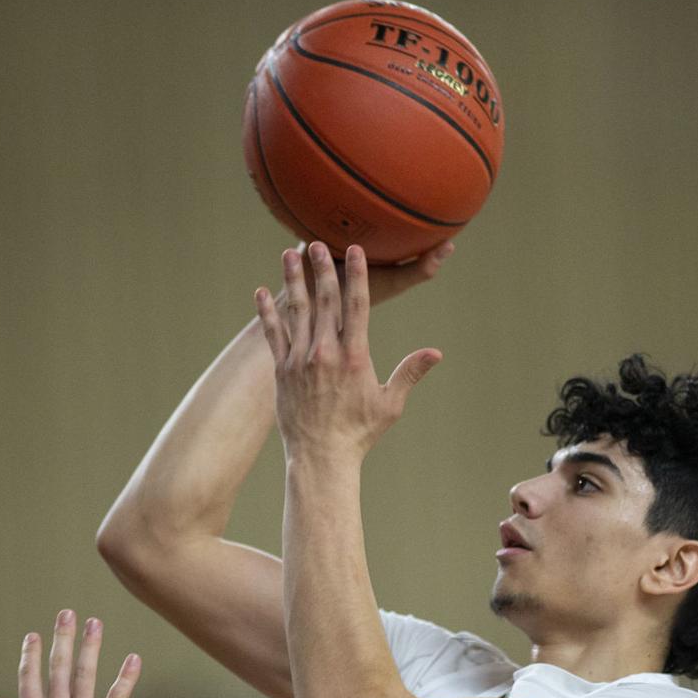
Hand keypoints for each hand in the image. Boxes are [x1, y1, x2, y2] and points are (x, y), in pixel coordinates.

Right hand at [0, 611, 140, 697]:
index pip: (30, 676)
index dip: (32, 653)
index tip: (34, 635)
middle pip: (59, 666)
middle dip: (63, 637)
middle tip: (68, 613)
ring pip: (85, 674)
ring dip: (90, 646)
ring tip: (95, 623)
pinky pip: (117, 697)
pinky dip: (126, 677)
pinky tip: (134, 658)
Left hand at [255, 242, 441, 460]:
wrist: (321, 456)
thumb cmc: (358, 432)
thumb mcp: (390, 404)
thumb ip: (410, 373)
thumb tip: (436, 353)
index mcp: (355, 356)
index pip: (357, 305)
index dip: (356, 275)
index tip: (355, 250)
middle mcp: (326, 352)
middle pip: (324, 301)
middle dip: (322, 268)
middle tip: (318, 241)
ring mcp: (301, 360)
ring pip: (296, 312)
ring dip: (293, 281)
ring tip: (289, 254)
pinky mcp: (282, 371)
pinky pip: (274, 335)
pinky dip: (267, 313)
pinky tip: (262, 292)